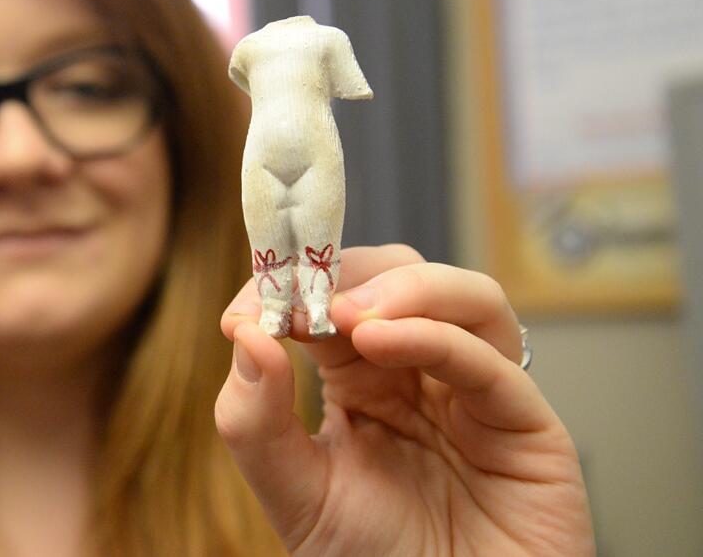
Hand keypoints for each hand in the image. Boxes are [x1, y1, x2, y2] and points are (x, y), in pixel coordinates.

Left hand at [215, 245, 594, 555]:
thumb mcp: (295, 494)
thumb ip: (255, 422)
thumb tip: (243, 334)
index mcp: (363, 379)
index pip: (334, 299)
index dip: (295, 284)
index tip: (252, 300)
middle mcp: (421, 372)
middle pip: (400, 276)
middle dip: (349, 273)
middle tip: (302, 296)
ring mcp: (475, 391)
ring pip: (462, 296)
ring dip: (401, 287)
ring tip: (347, 314)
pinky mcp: (525, 422)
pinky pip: (489, 360)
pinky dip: (434, 334)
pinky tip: (381, 340)